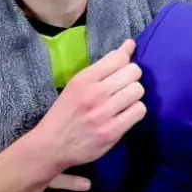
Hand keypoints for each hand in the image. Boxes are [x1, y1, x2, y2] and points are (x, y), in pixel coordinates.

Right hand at [30, 39, 144, 172]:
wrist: (52, 146)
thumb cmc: (65, 113)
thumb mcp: (76, 85)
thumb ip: (103, 67)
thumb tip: (130, 45)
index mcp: (83, 79)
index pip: (118, 58)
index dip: (126, 59)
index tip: (124, 66)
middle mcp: (94, 93)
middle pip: (133, 72)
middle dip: (132, 77)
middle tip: (124, 86)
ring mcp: (104, 113)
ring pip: (138, 90)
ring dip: (134, 95)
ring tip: (124, 101)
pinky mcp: (112, 131)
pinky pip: (139, 111)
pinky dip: (136, 111)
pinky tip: (126, 114)